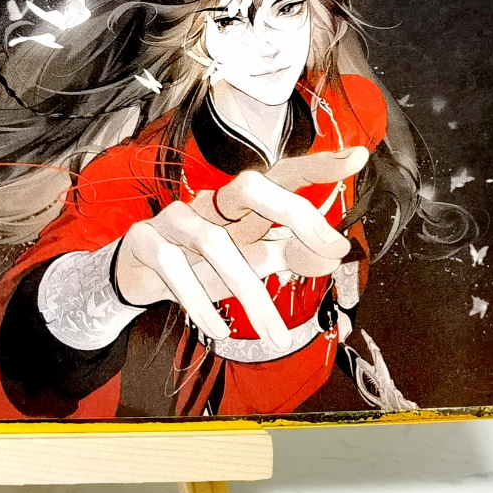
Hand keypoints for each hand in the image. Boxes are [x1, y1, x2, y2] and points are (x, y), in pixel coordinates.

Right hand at [113, 147, 370, 348]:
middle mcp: (210, 203)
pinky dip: (200, 302)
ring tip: (276, 335)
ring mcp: (175, 218)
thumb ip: (288, 254)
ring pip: (216, 242)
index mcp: (239, 205)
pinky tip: (218, 330)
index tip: (358, 157)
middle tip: (333, 251)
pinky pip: (174, 269)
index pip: (280, 175)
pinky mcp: (144, 241)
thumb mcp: (248, 262)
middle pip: (251, 186)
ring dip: (251, 292)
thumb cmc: (199, 266)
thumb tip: (332, 253)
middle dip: (295, 212)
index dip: (317, 166)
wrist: (134, 278)